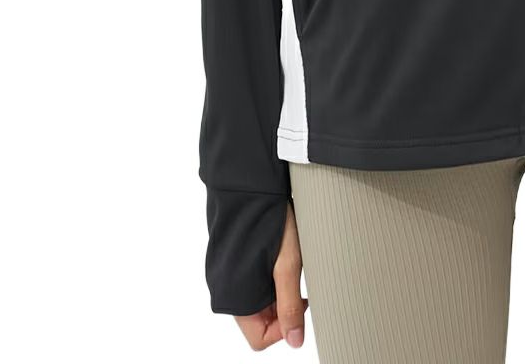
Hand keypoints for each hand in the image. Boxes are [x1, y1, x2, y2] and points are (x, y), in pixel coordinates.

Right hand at [234, 204, 307, 350]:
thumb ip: (290, 306)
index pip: (260, 338)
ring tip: (288, 260)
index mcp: (233, 297)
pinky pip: (249, 279)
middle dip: (280, 305)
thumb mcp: (287, 264)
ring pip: (256, 299)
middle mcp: (223, 288)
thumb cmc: (271, 218)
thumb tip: (296, 343)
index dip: (284, 325)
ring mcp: (224, 272)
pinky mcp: (229, 257)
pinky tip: (277, 251)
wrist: (251, 181)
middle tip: (296, 277)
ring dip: (275, 288)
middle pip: (258, 319)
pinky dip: (266, 273)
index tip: (301, 299)